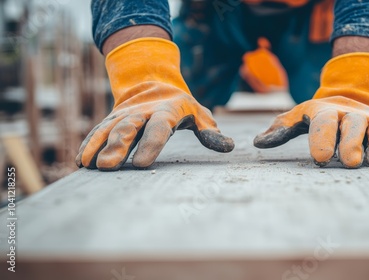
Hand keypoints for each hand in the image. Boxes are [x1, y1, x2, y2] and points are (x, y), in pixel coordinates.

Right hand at [76, 38, 233, 170]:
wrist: (153, 83)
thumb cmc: (182, 107)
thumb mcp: (199, 114)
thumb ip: (211, 130)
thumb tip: (230, 146)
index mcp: (167, 110)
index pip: (159, 127)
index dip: (150, 145)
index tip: (140, 165)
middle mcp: (143, 111)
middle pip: (128, 127)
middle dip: (117, 146)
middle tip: (108, 166)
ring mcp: (124, 114)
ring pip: (108, 128)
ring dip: (97, 146)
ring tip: (88, 165)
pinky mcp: (111, 118)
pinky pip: (98, 130)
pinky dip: (89, 144)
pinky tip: (81, 161)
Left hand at [254, 53, 368, 167]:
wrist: (352, 98)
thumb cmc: (320, 116)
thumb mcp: (299, 116)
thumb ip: (281, 128)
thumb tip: (258, 142)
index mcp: (327, 112)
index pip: (324, 122)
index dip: (322, 138)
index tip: (320, 158)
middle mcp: (352, 116)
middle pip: (354, 125)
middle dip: (352, 143)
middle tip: (350, 162)